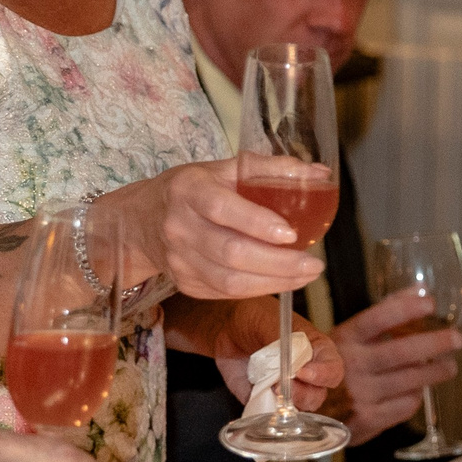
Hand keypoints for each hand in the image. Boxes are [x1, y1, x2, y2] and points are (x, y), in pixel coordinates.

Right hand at [105, 155, 328, 300]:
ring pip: (229, 281)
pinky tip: (282, 281)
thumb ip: (270, 169)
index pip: (222, 208)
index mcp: (189, 190)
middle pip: (230, 252)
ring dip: (274, 282)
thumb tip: (320, 174)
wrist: (142, 220)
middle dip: (278, 263)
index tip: (291, 232)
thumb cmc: (193, 189)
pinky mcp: (185, 284)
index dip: (257, 223)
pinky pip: (225, 293)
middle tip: (312, 264)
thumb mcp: (224, 168)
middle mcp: (179, 226)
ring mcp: (179, 260)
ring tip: (305, 275)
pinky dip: (259, 290)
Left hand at [201, 309, 345, 414]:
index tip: (302, 372)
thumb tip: (289, 362)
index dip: (323, 374)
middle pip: (318, 395)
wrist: (226, 327)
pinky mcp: (266, 400)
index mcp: (315, 349)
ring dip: (286, 404)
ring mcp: (287, 389)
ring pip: (298, 408)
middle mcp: (305, 372)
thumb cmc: (253, 317)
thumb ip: (281, 340)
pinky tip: (257, 398)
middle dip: (302, 393)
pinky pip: (271, 414)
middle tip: (280, 385)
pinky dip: (265, 412)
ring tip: (269, 389)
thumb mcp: (268, 320)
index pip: (333, 368)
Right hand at [327, 290, 461, 444]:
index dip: (404, 309)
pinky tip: (417, 390)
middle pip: (401, 352)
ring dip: (435, 372)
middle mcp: (351, 365)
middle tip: (456, 338)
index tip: (429, 302)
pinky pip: (404, 405)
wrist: (308, 411)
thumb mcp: (348, 336)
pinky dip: (416, 396)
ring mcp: (360, 393)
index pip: (377, 319)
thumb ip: (384, 314)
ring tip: (449, 367)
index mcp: (344, 339)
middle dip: (434, 343)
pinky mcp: (368, 418)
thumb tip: (419, 290)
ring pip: (409, 380)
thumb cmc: (334, 367)